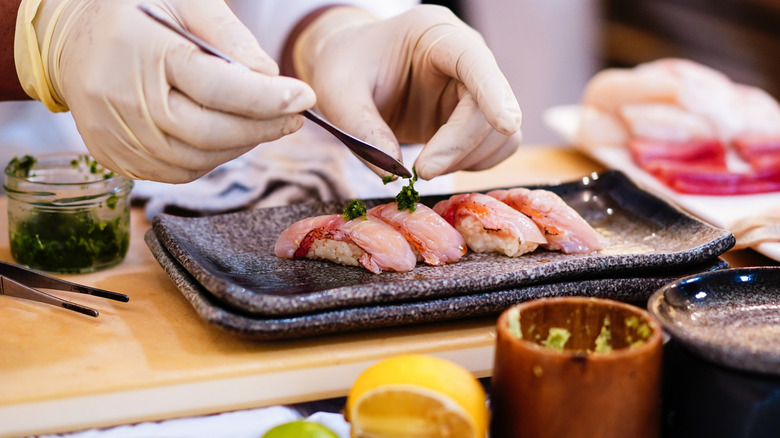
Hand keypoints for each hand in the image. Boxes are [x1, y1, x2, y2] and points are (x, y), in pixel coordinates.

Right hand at [15, 0, 315, 181]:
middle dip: (263, 127)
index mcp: (144, 52)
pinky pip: (179, 171)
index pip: (218, 87)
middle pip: (211, 132)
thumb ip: (231, 38)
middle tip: (294, 116)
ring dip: (241, 145)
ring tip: (263, 123)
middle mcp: (125, 100)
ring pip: (199, 159)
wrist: (69, 37)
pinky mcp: (115, 157)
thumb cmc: (134, 13)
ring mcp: (117, 135)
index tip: (304, 97)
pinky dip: (212, 158)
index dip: (267, 98)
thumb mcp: (185, 2)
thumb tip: (272, 80)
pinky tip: (226, 136)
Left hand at [291, 4, 522, 179]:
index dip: (493, 92)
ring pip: (498, 133)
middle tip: (421, 173)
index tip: (505, 124)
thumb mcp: (337, 92)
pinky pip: (493, 147)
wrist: (349, 67)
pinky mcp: (473, 116)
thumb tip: (396, 173)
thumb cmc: (344, 67)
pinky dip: (470, 164)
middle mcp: (465, 57)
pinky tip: (438, 165)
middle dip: (458, 146)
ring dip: (465, 160)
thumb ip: (362, 129)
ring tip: (420, 168)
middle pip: (489, 107)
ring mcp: (474, 87)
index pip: (475, 60)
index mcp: (433, 34)